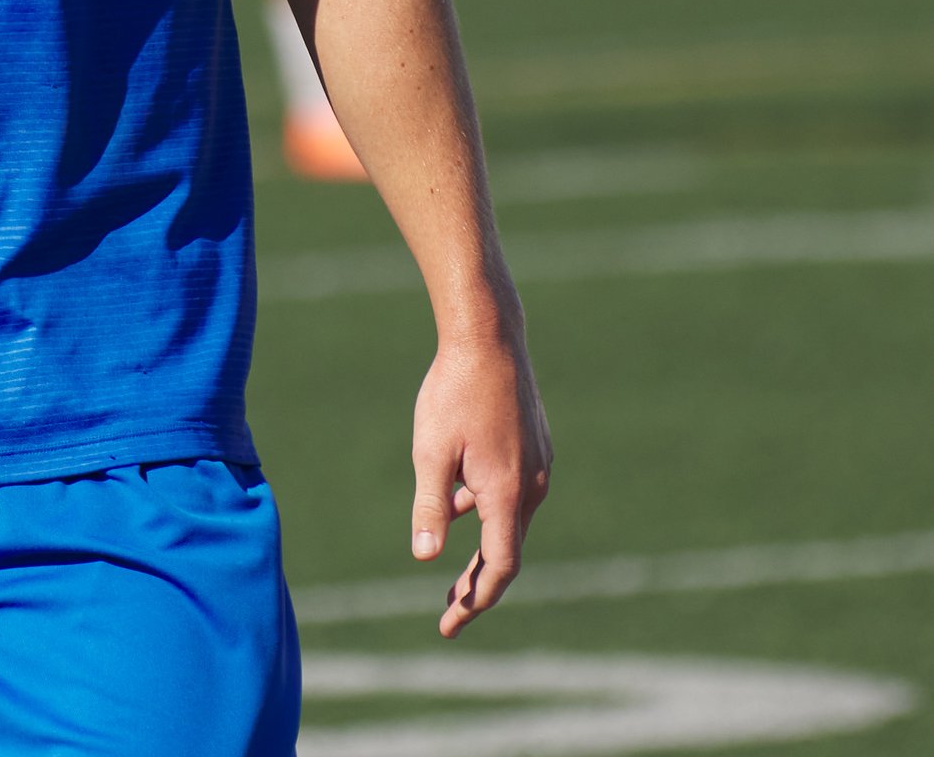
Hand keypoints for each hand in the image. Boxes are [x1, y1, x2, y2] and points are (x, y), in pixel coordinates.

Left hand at [410, 329, 552, 637]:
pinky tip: (461, 507)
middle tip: (449, 615)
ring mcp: (539, 467)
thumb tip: (426, 558)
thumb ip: (430, 506)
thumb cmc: (452, 392)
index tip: (450, 625)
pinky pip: (513, 496)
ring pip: (511, 523)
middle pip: (507, 552)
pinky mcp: (536, 450)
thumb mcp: (430, 451)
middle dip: (477, 585)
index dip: (475, 599)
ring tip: (453, 573)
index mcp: (507, 492)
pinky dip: (489, 513)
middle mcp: (533, 486)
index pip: (499, 565)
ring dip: (484, 549)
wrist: (489, 338)